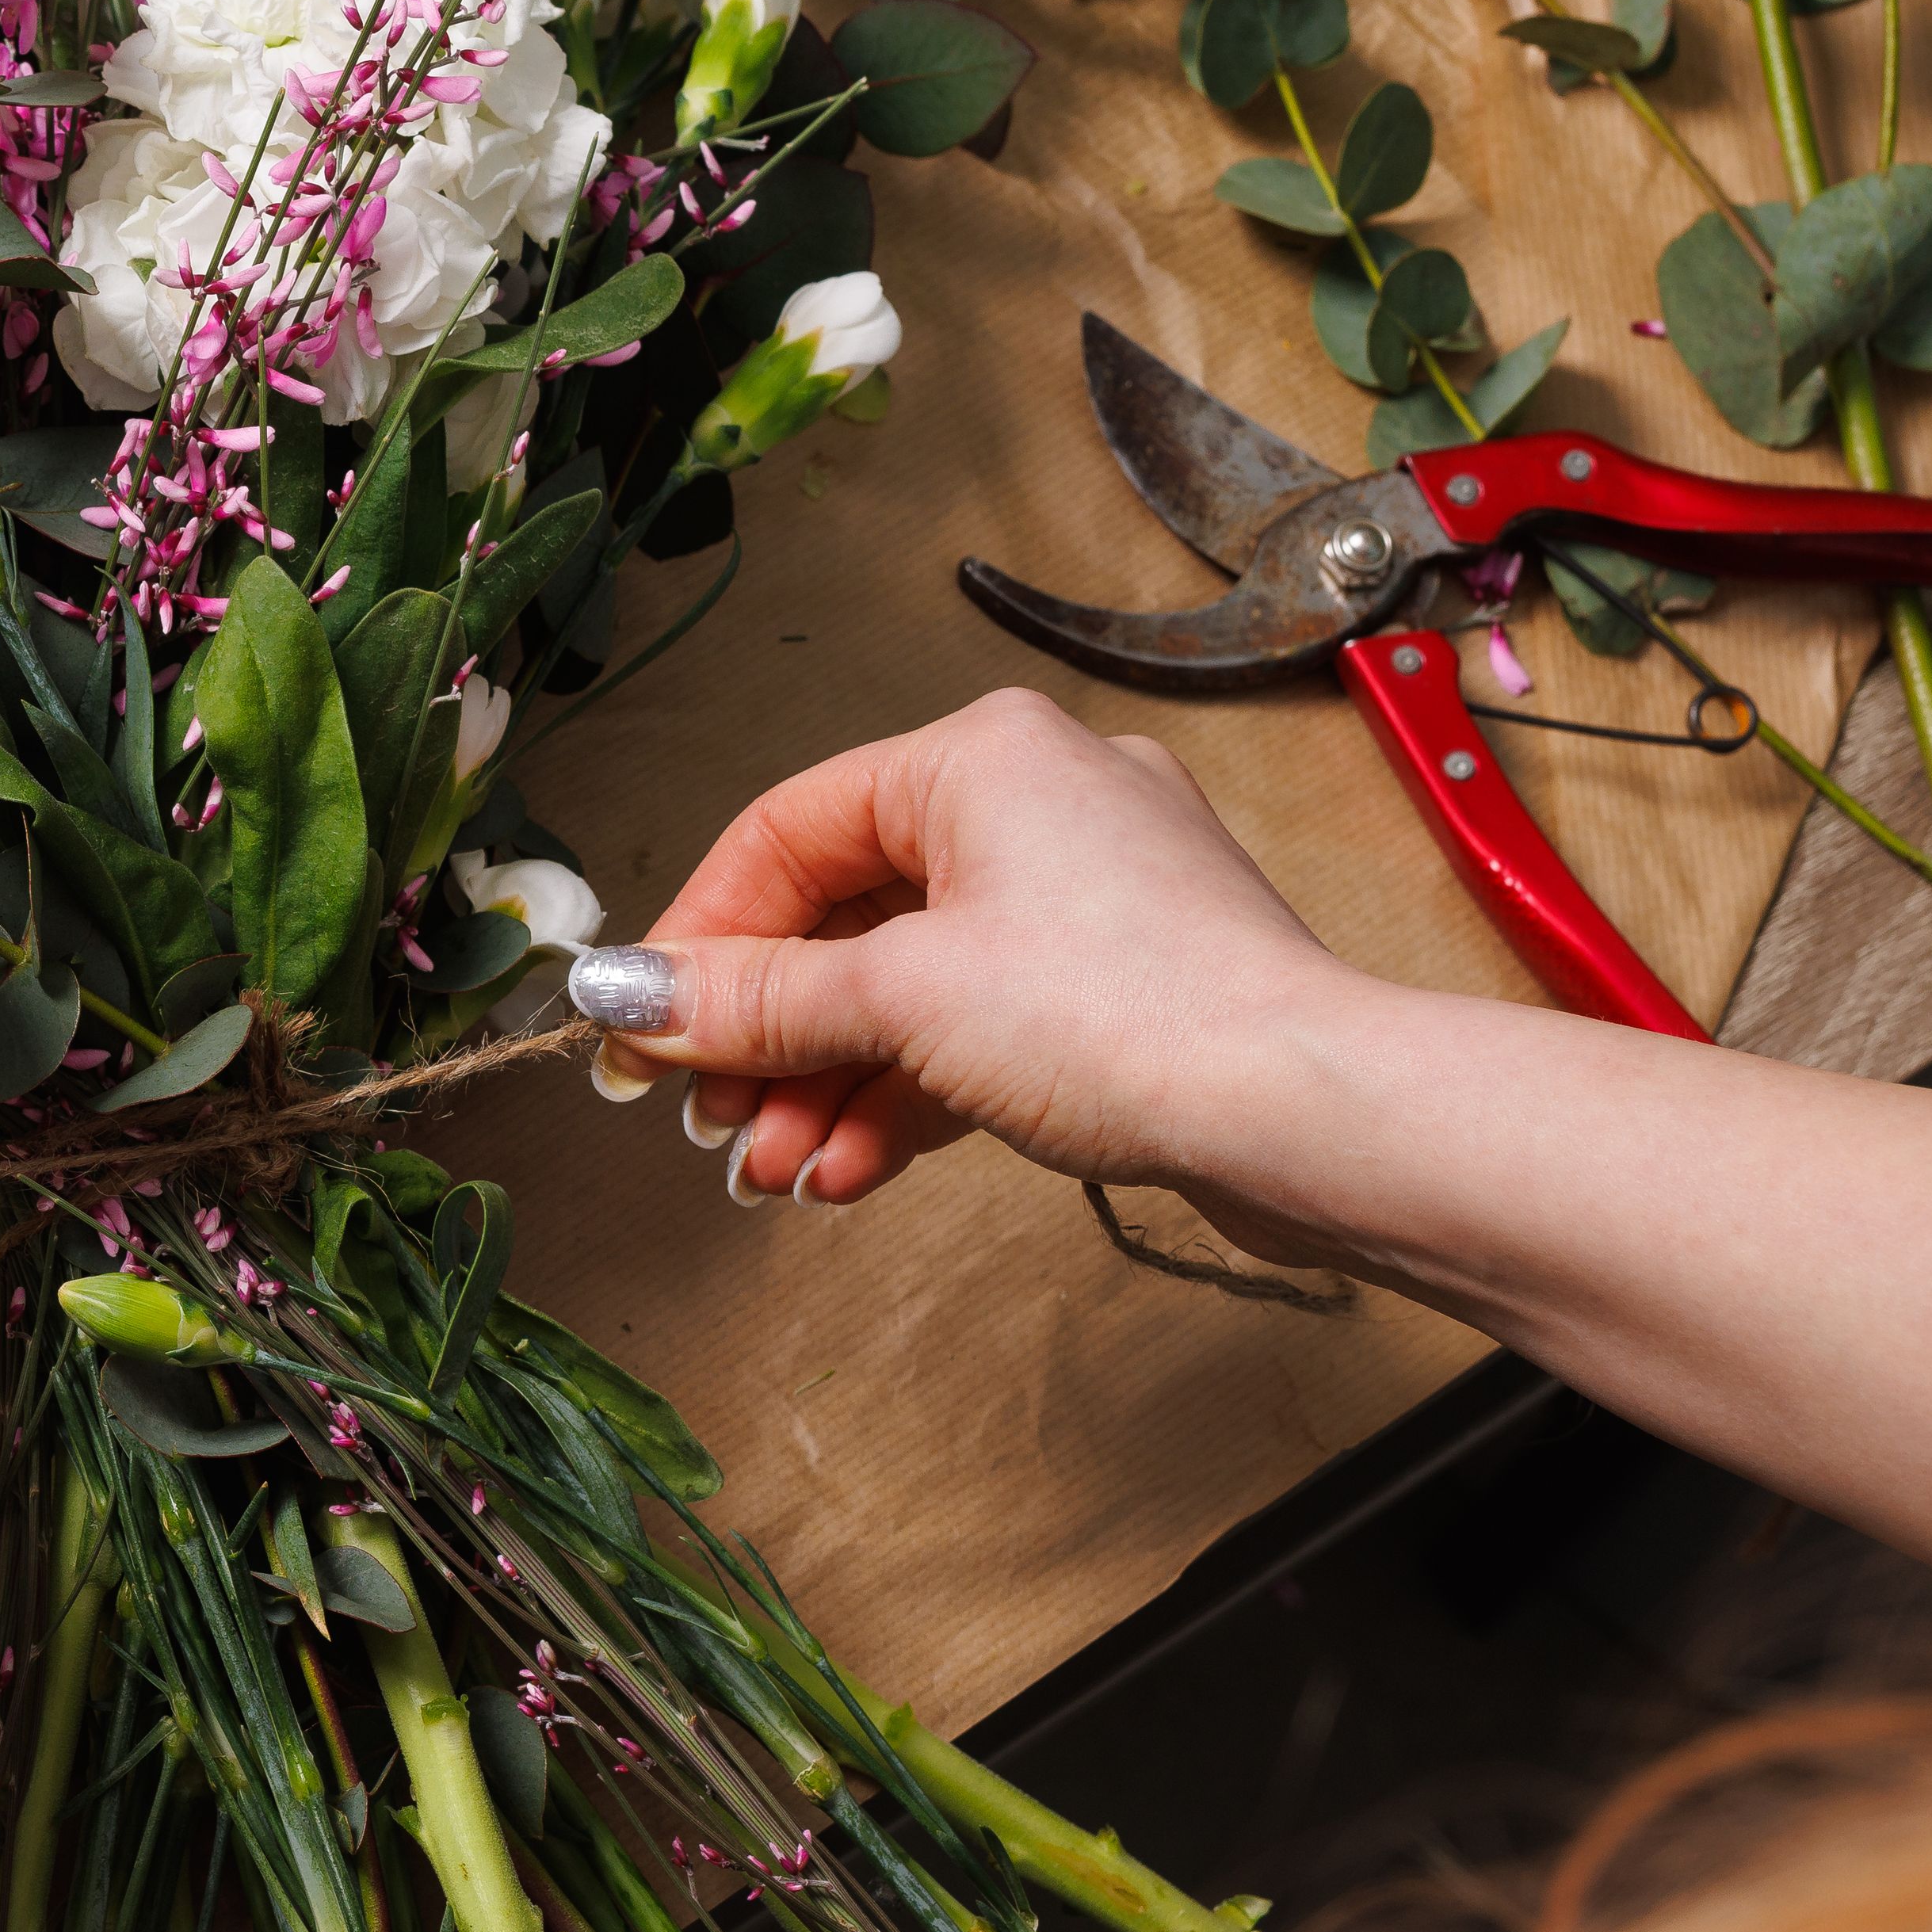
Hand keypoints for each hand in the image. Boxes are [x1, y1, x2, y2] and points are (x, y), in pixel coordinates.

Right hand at [568, 686, 1361, 1239]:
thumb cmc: (1127, 1015)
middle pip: (846, 917)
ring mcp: (1088, 898)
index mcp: (979, 755)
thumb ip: (754, 1000)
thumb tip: (621, 992)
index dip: (701, 938)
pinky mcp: (1123, 985)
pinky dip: (910, 1093)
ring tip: (775, 1176)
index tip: (639, 1029)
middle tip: (707, 1123)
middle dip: (769, 1038)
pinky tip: (851, 1171)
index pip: (787, 832)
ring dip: (830, 1084)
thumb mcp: (901, 1002)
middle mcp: (1036, 802)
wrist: (1310, 1116)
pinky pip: (978, 1025)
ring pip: (910, 985)